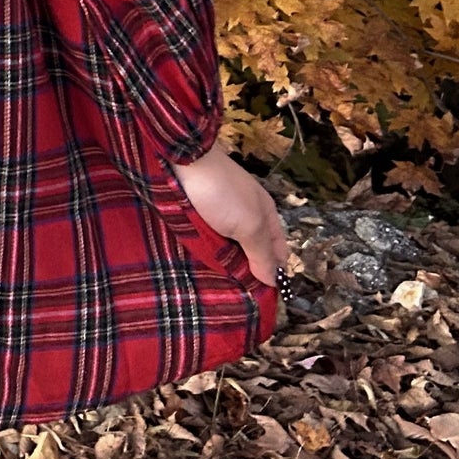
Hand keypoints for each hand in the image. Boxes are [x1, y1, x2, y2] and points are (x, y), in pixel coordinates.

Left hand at [169, 142, 288, 286]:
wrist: (182, 159)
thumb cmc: (221, 192)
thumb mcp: (249, 225)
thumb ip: (261, 253)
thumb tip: (274, 281)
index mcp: (264, 216)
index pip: (277, 253)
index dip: (273, 274)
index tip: (263, 299)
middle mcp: (244, 216)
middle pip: (251, 253)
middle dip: (245, 273)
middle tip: (236, 298)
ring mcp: (219, 216)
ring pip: (227, 248)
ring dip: (223, 265)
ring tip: (216, 289)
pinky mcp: (197, 216)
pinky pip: (206, 240)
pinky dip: (205, 252)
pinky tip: (199, 267)